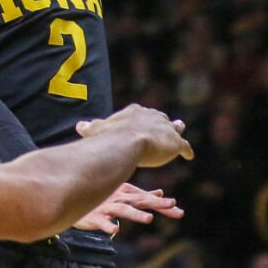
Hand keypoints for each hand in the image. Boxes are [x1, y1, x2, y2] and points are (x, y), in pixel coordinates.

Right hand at [73, 183, 183, 234]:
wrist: (73, 198)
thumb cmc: (101, 199)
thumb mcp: (123, 195)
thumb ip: (142, 195)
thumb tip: (160, 192)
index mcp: (127, 194)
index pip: (148, 199)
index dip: (163, 205)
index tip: (179, 210)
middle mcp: (119, 199)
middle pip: (140, 201)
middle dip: (156, 203)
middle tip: (172, 205)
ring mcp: (107, 207)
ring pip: (123, 210)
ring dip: (136, 214)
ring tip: (149, 219)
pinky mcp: (94, 217)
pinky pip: (102, 222)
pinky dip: (108, 225)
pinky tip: (115, 230)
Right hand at [77, 104, 192, 167]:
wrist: (127, 143)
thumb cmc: (110, 136)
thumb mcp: (98, 130)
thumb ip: (91, 128)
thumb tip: (78, 126)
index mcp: (136, 112)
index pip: (141, 113)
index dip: (142, 118)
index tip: (142, 121)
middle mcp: (153, 117)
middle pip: (159, 118)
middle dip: (161, 121)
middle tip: (164, 124)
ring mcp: (166, 129)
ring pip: (175, 128)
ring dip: (177, 129)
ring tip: (181, 127)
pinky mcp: (175, 143)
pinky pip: (184, 147)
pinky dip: (186, 151)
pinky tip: (189, 155)